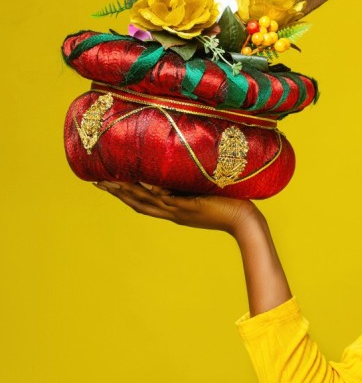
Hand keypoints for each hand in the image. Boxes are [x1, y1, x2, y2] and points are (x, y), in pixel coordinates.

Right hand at [93, 181, 257, 235]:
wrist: (244, 221)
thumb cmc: (231, 203)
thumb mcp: (205, 193)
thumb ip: (192, 183)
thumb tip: (187, 162)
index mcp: (175, 210)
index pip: (143, 202)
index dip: (124, 194)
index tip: (107, 183)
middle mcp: (173, 212)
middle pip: (137, 203)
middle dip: (117, 192)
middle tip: (96, 181)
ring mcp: (180, 210)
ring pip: (147, 201)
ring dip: (126, 192)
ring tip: (108, 182)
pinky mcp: (190, 207)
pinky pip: (167, 200)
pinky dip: (152, 192)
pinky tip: (140, 183)